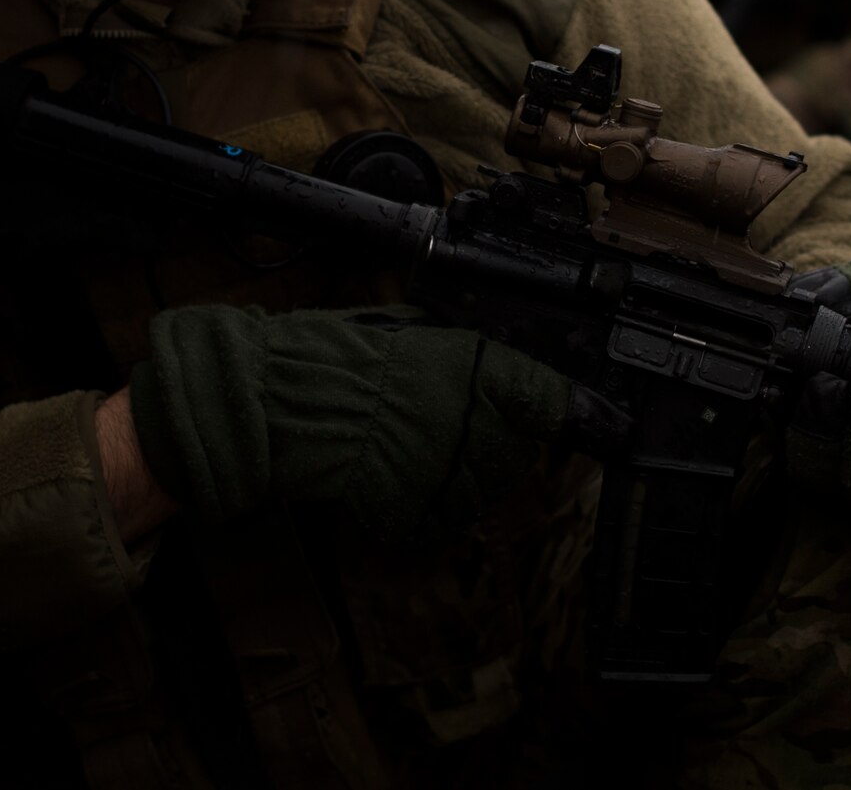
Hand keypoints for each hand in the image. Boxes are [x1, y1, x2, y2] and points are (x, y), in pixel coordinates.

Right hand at [127, 304, 575, 536]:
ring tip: (413, 455)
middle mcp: (464, 417)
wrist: (264, 407)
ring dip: (461, 481)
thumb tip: (497, 363)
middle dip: (496, 445)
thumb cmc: (319, 360)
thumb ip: (453, 352)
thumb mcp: (397, 331)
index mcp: (463, 362)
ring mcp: (440, 468)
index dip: (563, 409)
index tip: (586, 417)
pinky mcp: (412, 511)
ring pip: (481, 490)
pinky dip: (422, 511)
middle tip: (456, 430)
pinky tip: (392, 483)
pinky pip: (437, 521)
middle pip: (516, 450)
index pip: (542, 394)